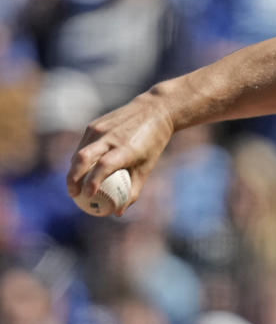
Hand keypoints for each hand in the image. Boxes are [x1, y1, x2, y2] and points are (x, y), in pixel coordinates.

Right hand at [66, 91, 174, 214]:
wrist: (154, 111)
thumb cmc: (152, 144)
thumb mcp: (147, 167)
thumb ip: (133, 190)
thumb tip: (117, 212)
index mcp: (126, 148)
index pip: (103, 166)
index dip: (92, 182)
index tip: (87, 197)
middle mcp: (111, 137)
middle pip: (82, 159)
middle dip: (72, 179)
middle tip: (73, 194)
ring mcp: (100, 129)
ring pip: (79, 152)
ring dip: (73, 170)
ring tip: (74, 185)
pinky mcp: (94, 124)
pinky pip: (82, 145)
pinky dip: (79, 159)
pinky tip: (80, 170)